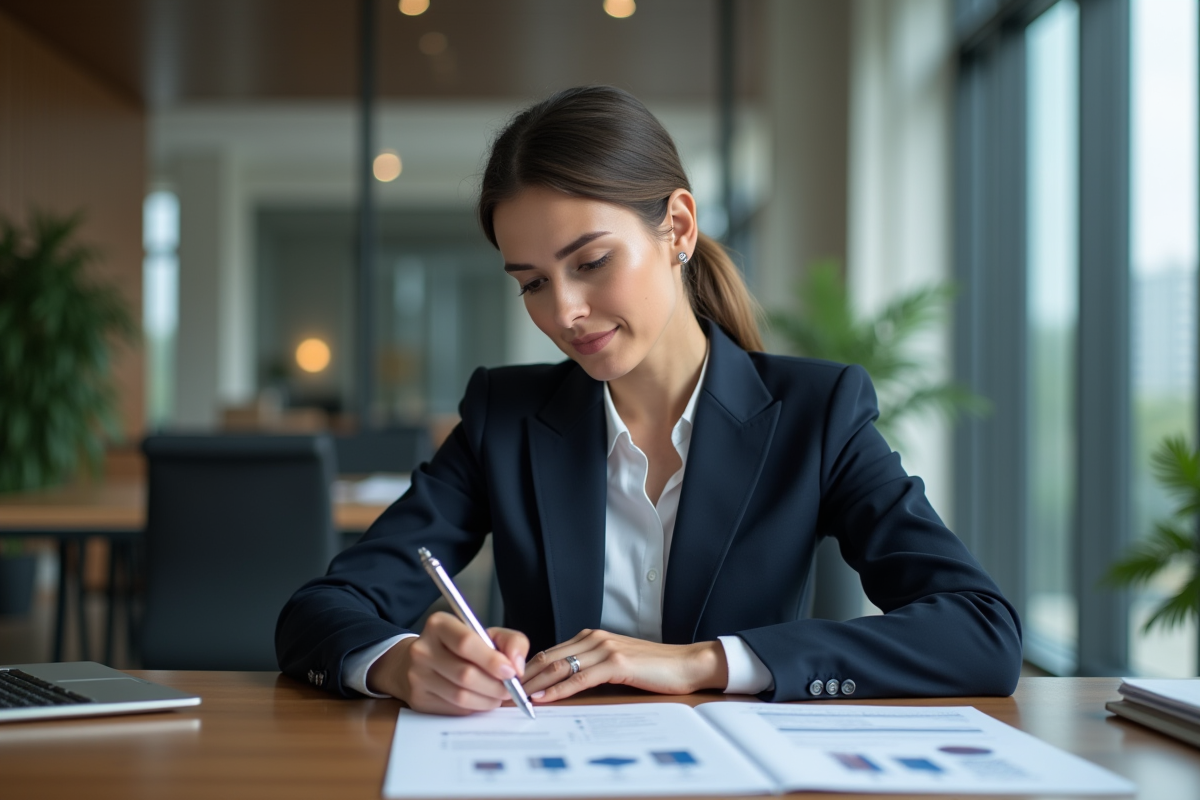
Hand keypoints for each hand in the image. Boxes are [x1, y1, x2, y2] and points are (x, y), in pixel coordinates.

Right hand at [366, 611, 528, 715]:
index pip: (466, 642)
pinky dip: (473, 707)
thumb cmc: (459, 646)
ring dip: (487, 700)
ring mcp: (417, 676)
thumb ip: (511, 642)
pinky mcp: (418, 699)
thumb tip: (517, 666)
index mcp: (439, 625)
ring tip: (497, 695)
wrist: (418, 661)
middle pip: (465, 674)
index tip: (511, 671)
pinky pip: (454, 709)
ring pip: (461, 696)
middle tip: (510, 689)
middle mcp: (422, 649)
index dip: (492, 660)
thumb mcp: (486, 634)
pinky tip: (479, 700)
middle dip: (495, 685)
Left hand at [520, 629, 728, 702]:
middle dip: (524, 676)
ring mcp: (605, 649)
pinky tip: (544, 699)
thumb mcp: (617, 663)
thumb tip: (563, 682)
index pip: (551, 651)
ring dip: (535, 684)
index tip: (511, 684)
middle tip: (504, 692)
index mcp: (593, 636)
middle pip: (549, 656)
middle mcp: (595, 638)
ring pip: (559, 666)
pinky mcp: (616, 663)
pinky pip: (579, 678)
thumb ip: (592, 666)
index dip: (528, 668)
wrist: (686, 664)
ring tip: (516, 698)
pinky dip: (558, 690)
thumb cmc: (654, 667)